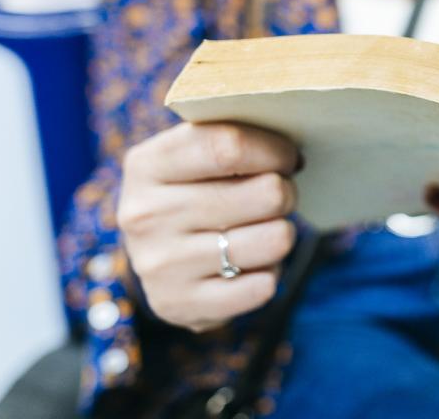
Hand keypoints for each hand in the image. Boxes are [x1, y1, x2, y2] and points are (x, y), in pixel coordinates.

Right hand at [116, 122, 301, 332]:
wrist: (155, 258)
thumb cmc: (191, 190)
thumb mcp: (191, 153)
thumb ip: (230, 133)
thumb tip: (293, 132)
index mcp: (146, 164)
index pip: (228, 146)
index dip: (275, 149)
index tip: (289, 156)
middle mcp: (145, 215)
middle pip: (263, 193)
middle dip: (285, 191)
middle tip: (278, 193)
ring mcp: (160, 265)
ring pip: (273, 239)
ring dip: (283, 232)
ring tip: (265, 228)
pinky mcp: (180, 306)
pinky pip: (263, 287)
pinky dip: (270, 273)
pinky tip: (251, 264)